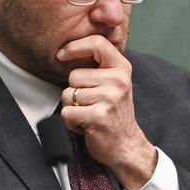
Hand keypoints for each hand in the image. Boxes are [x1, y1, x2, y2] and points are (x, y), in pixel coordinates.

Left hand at [57, 35, 156, 189]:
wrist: (126, 145)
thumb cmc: (114, 113)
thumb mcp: (114, 83)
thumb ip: (99, 66)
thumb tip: (68, 49)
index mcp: (122, 69)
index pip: (97, 44)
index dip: (75, 46)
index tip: (62, 54)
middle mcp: (118, 81)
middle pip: (74, 75)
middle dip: (74, 91)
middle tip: (91, 104)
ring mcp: (109, 98)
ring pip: (67, 94)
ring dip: (72, 108)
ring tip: (89, 114)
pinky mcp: (98, 116)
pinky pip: (67, 112)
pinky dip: (71, 122)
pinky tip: (85, 125)